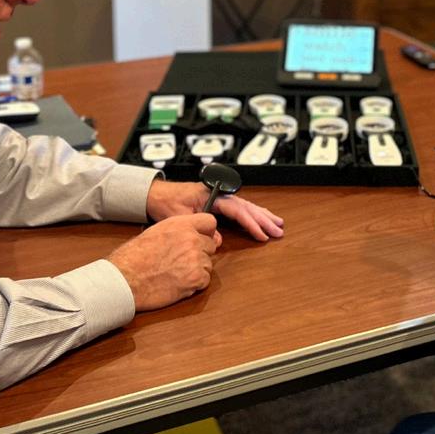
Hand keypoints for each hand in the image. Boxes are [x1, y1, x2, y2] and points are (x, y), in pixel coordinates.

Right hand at [108, 214, 220, 310]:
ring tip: (177, 272)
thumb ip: (178, 230)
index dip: (205, 232)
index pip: (210, 222)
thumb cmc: (134, 257)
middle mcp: (192, 239)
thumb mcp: (157, 232)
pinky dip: (195, 284)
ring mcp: (195, 259)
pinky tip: (179, 282)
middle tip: (182, 261)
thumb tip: (192, 234)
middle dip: (200, 253)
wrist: (125, 278)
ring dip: (197, 269)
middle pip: (210, 245)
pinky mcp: (196, 278)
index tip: (200, 238)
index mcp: (181, 224)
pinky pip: (205, 280)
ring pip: (208, 264)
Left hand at [146, 179, 285, 241]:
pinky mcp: (217, 202)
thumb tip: (217, 239)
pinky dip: (252, 214)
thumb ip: (200, 227)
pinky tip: (261, 219)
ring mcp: (219, 197)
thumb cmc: (166, 202)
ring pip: (246, 206)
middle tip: (278, 230)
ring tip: (277, 224)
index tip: (262, 234)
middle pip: (246, 207)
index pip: (237, 209)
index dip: (251, 223)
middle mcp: (219, 194)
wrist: (156, 195)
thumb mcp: (181, 217)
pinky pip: (240, 208)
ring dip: (262, 216)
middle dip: (264, 219)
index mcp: (212, 194)